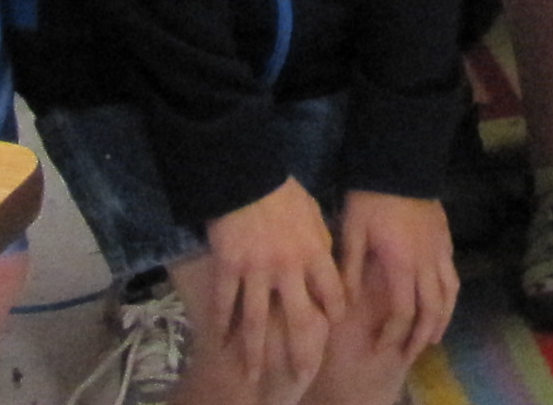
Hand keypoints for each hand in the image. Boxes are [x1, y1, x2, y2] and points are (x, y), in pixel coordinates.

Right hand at [193, 178, 343, 396]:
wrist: (246, 174)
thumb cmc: (283, 191)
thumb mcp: (313, 214)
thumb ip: (319, 243)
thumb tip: (325, 266)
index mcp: (314, 252)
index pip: (332, 293)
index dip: (334, 313)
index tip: (332, 329)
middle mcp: (288, 268)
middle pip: (297, 318)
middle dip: (299, 351)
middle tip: (300, 376)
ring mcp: (256, 271)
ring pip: (255, 322)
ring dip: (253, 353)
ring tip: (251, 377)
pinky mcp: (229, 268)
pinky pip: (224, 304)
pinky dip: (220, 325)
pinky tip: (219, 345)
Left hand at [335, 189, 457, 365]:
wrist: (401, 161)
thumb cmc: (370, 197)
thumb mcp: (352, 233)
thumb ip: (351, 271)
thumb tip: (349, 304)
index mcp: (401, 263)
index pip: (403, 311)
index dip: (394, 333)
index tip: (383, 347)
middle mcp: (426, 262)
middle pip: (432, 308)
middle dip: (423, 335)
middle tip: (412, 352)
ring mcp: (440, 249)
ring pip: (449, 293)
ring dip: (443, 318)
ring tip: (434, 335)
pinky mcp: (446, 238)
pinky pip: (453, 274)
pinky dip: (450, 295)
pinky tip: (442, 300)